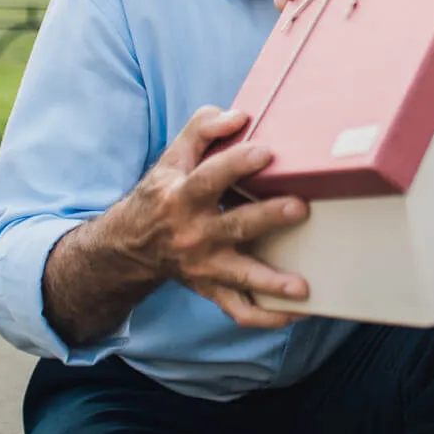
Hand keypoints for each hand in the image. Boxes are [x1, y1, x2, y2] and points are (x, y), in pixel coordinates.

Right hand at [104, 106, 311, 327]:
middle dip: (268, 218)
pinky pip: (240, 310)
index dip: (238, 163)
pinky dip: (268, 317)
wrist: (130, 247)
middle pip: (235, 226)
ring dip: (271, 282)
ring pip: (240, 277)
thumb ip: (201, 129)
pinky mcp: (212, 288)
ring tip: (302, 286)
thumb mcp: (172, 158)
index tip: (266, 152)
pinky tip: (298, 313)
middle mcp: (193, 234)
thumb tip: (239, 116)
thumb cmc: (161, 195)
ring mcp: (204, 266)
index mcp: (182, 197)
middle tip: (301, 207)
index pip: (210, 179)